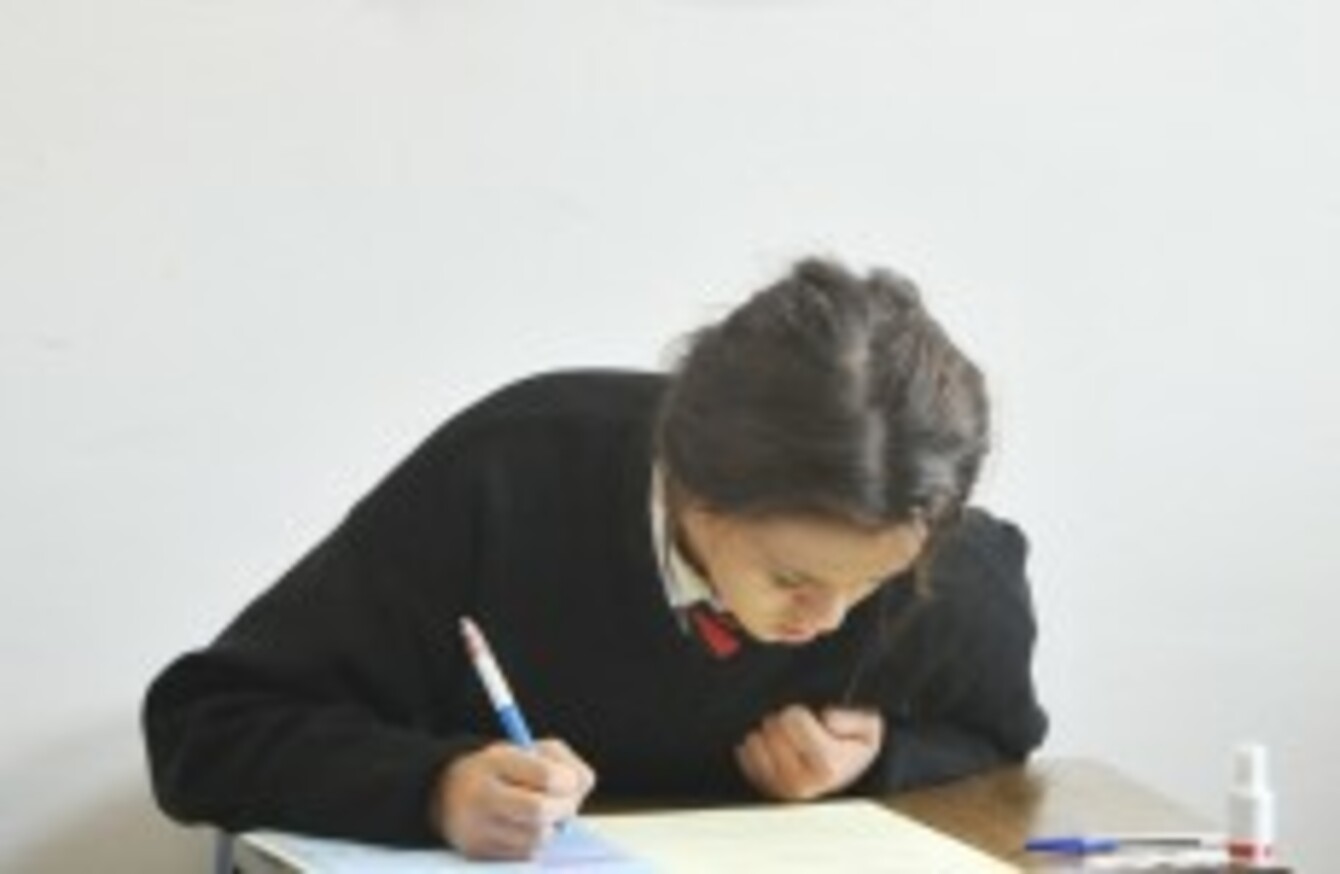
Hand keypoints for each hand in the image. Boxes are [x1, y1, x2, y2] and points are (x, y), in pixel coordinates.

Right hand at [431, 739, 595, 858]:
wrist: (448, 794)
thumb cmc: (503, 770)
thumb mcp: (528, 750)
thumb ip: (562, 761)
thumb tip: (581, 786)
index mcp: (496, 761)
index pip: (546, 776)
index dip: (568, 781)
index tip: (569, 782)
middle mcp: (482, 794)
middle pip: (540, 811)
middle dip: (564, 809)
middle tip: (566, 804)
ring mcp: (477, 827)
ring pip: (537, 838)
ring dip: (552, 828)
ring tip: (545, 815)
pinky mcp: (479, 852)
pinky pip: (526, 853)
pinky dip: (536, 842)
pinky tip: (527, 828)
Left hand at [735, 705, 883, 800]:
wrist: (847, 771)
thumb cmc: (854, 747)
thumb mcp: (869, 729)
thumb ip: (853, 720)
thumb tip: (828, 718)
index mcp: (826, 766)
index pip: (794, 720)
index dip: (799, 712)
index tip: (807, 716)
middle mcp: (801, 783)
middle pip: (773, 728)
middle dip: (782, 719)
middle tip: (797, 726)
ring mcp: (780, 788)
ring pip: (755, 742)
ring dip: (767, 732)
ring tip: (785, 736)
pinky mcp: (764, 788)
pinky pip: (745, 757)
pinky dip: (754, 746)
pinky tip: (771, 745)